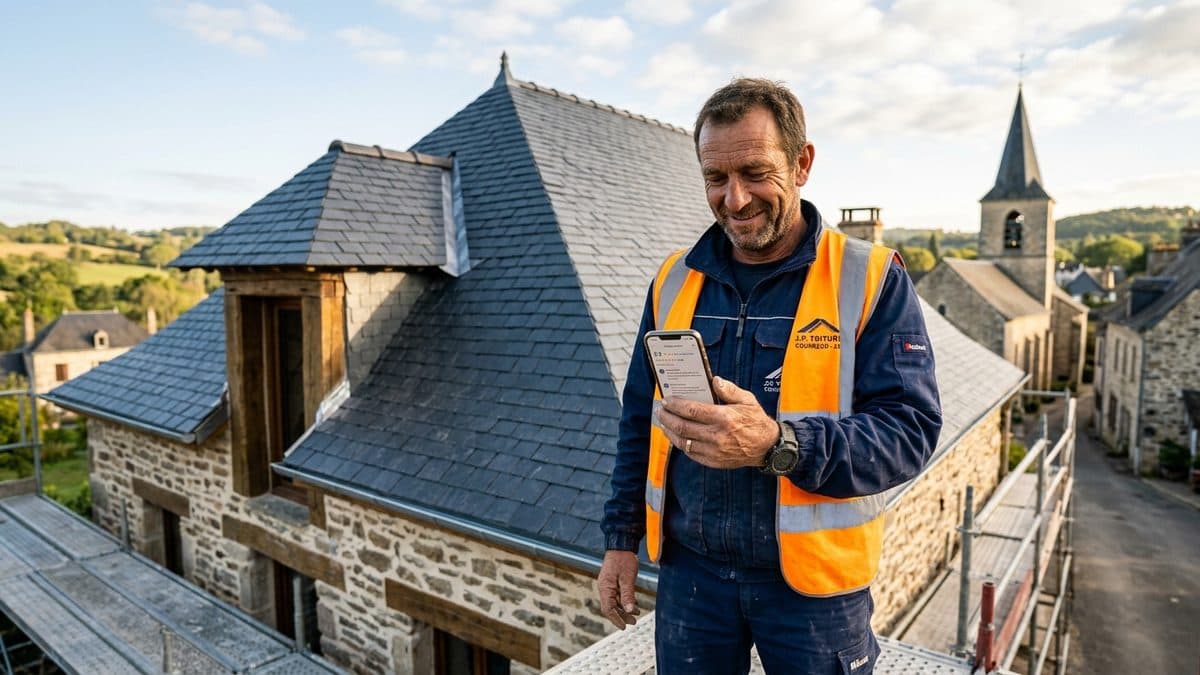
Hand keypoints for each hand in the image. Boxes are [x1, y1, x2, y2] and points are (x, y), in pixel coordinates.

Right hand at [597, 550, 640, 629]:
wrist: (621, 544)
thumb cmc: (624, 559)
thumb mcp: (628, 578)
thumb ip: (628, 595)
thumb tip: (630, 611)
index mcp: (605, 587)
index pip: (608, 609)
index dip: (616, 619)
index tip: (624, 626)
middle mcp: (604, 587)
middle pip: (610, 608)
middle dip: (621, 616)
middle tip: (633, 622)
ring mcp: (607, 585)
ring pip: (613, 602)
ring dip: (623, 610)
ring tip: (635, 615)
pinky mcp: (612, 582)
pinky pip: (616, 596)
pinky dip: (624, 602)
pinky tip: (633, 604)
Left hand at [656, 376, 778, 468]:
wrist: (767, 447)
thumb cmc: (756, 421)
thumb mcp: (747, 400)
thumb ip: (729, 390)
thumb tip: (714, 380)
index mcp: (725, 418)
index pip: (692, 410)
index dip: (675, 405)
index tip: (667, 400)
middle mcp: (717, 436)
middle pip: (682, 426)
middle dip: (667, 417)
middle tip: (660, 410)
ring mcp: (714, 451)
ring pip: (682, 441)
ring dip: (669, 431)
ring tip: (663, 422)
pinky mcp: (713, 461)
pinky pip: (690, 453)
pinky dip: (679, 443)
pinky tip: (675, 435)